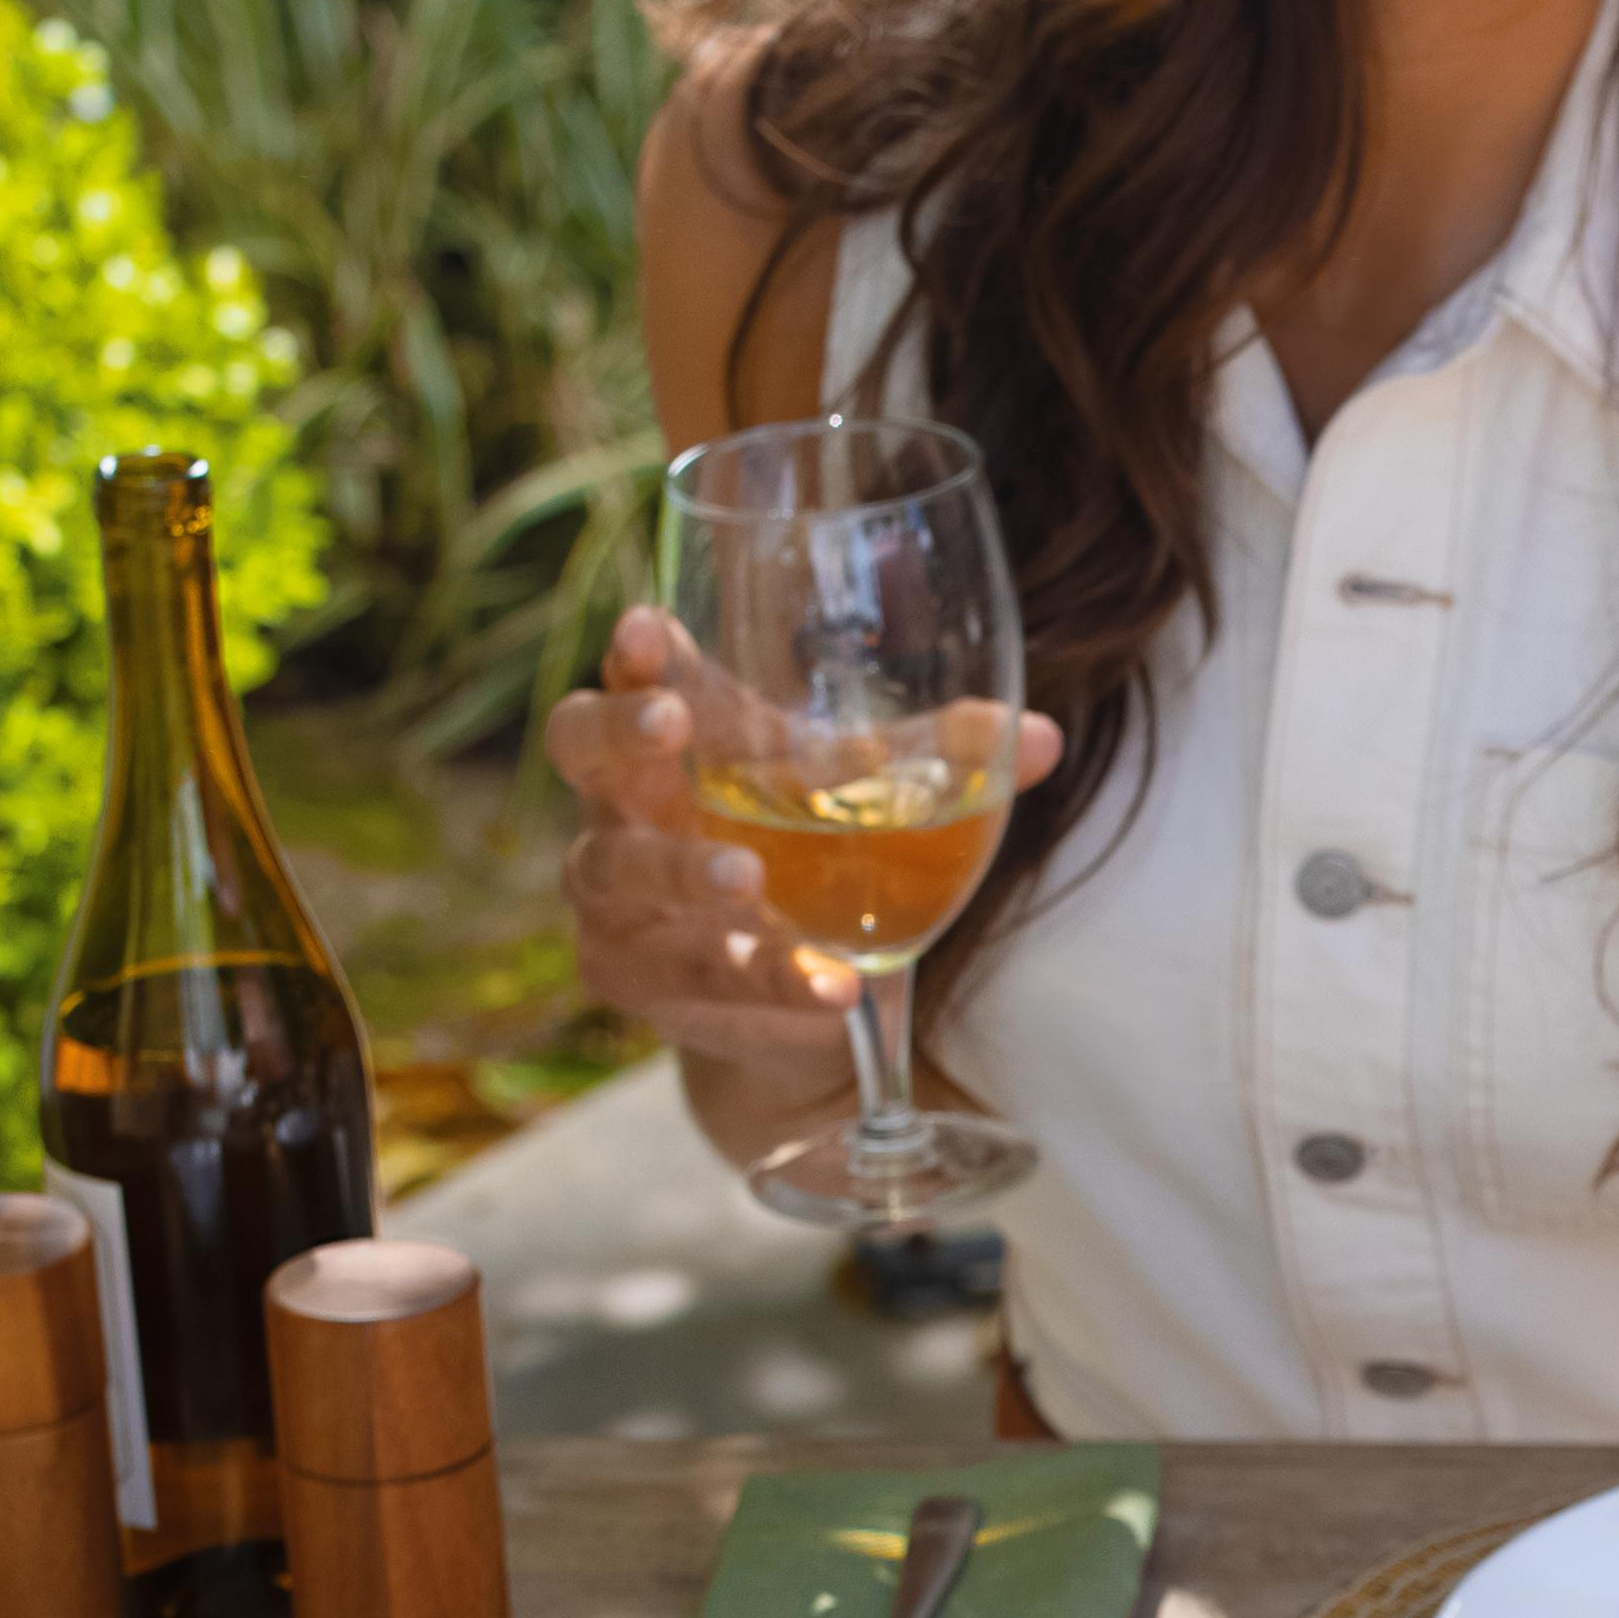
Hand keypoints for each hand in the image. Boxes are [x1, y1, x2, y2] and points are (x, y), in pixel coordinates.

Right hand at [543, 607, 1061, 1125]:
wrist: (795, 989)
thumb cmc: (812, 850)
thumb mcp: (868, 795)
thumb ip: (940, 759)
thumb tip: (1038, 736)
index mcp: (674, 728)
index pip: (634, 669)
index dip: (634, 651)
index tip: (648, 628)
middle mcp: (622, 798)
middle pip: (580, 743)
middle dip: (620, 731)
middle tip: (672, 728)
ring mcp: (614, 890)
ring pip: (619, 870)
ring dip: (684, 872)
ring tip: (746, 880)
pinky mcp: (634, 975)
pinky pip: (687, 975)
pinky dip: (761, 979)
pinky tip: (830, 986)